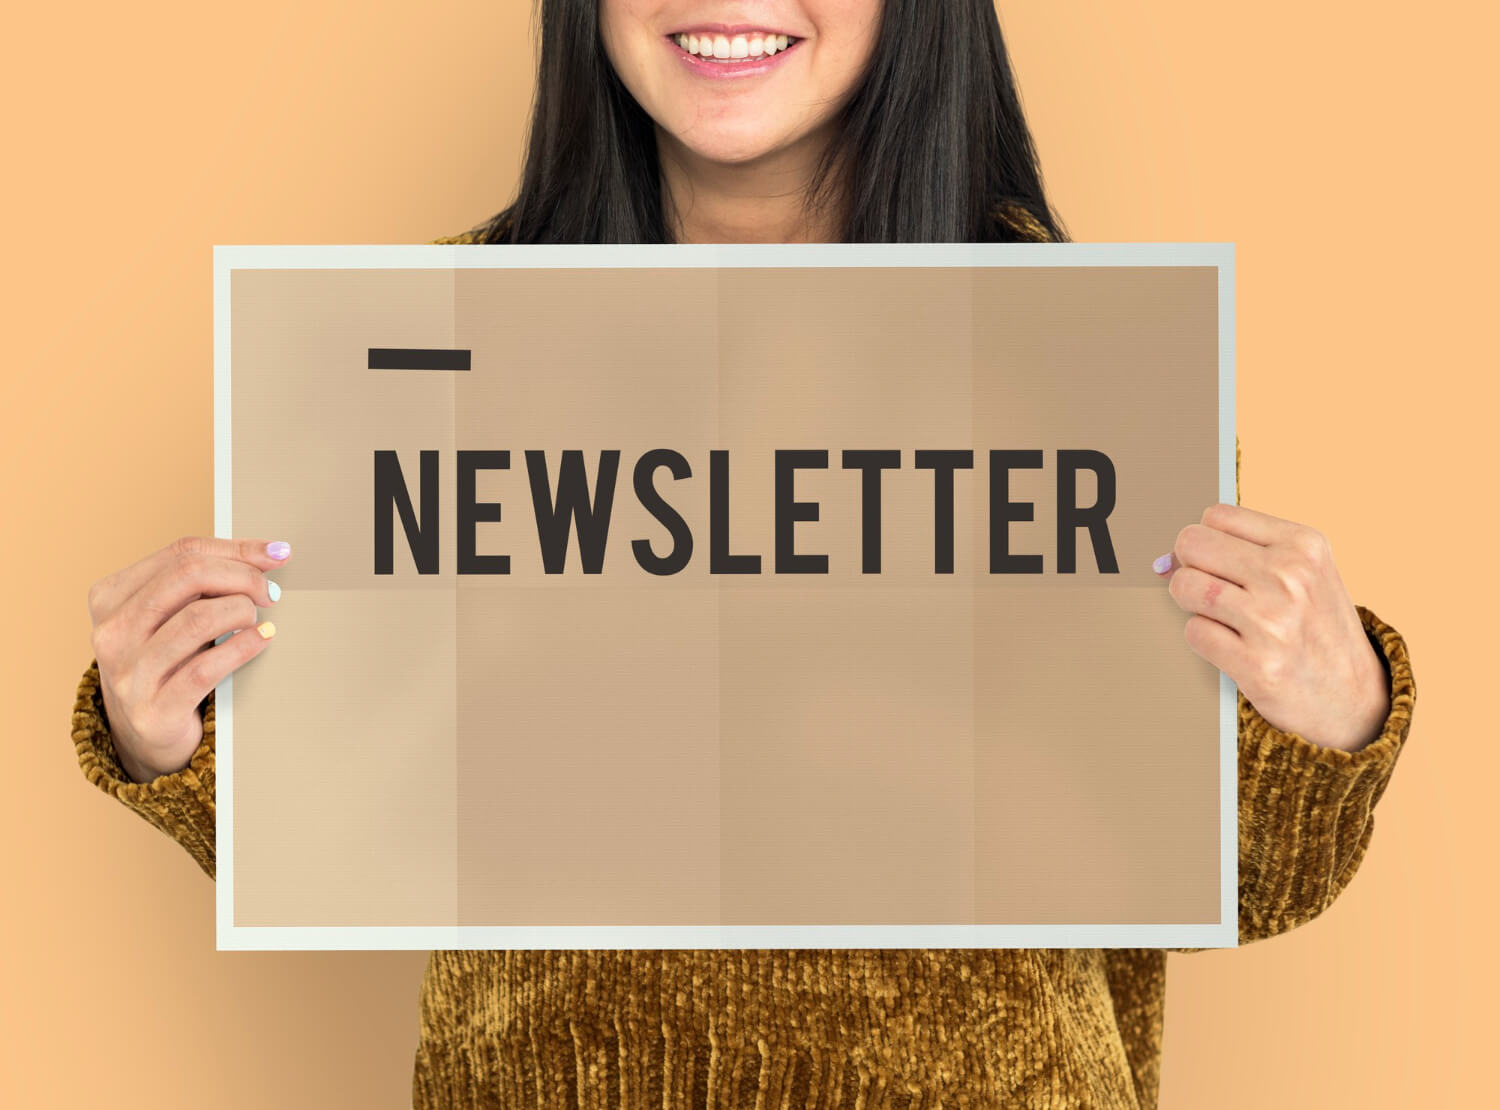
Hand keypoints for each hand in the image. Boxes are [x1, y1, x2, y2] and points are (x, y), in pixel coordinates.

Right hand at [87, 536, 288, 781]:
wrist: (147, 734)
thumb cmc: (169, 662)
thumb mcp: (174, 615)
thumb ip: (208, 580)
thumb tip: (271, 552)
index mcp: (110, 597)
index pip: (182, 553)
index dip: (237, 550)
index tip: (277, 554)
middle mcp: (111, 632)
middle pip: (188, 576)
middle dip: (242, 576)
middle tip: (269, 592)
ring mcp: (128, 673)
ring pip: (197, 619)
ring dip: (242, 611)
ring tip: (258, 618)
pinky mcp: (152, 710)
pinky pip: (205, 669)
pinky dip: (243, 647)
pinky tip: (261, 638)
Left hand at [1154, 505, 1389, 751]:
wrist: (1354, 698)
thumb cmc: (1317, 629)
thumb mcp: (1302, 574)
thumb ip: (1242, 553)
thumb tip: (1163, 560)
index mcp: (1303, 545)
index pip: (1215, 516)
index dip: (1206, 541)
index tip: (1219, 563)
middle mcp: (1290, 576)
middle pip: (1191, 544)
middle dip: (1190, 567)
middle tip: (1215, 592)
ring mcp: (1273, 620)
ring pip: (1185, 587)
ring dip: (1193, 606)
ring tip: (1226, 619)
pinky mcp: (1256, 664)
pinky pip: (1193, 632)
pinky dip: (1204, 640)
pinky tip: (1233, 647)